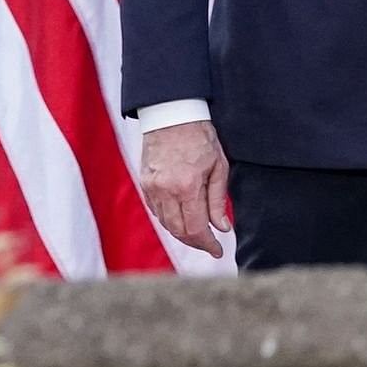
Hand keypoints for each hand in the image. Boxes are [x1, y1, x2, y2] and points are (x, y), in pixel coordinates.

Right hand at [138, 119, 231, 257]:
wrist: (172, 116)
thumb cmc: (201, 138)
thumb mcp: (219, 166)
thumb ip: (218, 200)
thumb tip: (222, 228)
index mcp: (186, 186)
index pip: (195, 229)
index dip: (207, 244)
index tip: (219, 251)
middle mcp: (165, 191)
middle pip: (178, 231)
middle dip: (196, 242)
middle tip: (211, 245)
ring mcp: (151, 188)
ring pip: (166, 224)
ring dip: (183, 233)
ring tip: (200, 234)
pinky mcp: (144, 184)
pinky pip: (157, 211)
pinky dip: (170, 220)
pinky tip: (183, 218)